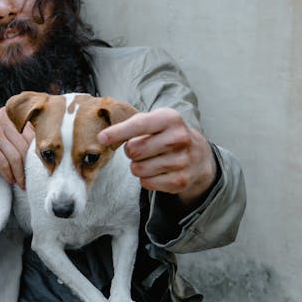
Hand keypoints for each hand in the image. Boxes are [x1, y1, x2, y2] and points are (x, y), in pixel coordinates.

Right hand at [0, 108, 33, 187]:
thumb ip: (16, 134)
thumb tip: (40, 150)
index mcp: (8, 113)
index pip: (32, 132)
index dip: (38, 151)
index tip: (42, 165)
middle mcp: (2, 118)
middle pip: (25, 146)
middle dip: (30, 165)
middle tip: (32, 178)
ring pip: (17, 156)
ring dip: (20, 173)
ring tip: (22, 182)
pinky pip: (5, 164)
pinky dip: (9, 175)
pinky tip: (10, 180)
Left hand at [98, 107, 217, 205]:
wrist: (199, 156)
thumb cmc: (167, 135)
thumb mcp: (156, 121)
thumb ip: (132, 125)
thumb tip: (103, 137)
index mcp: (171, 118)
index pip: (140, 125)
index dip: (118, 132)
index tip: (102, 138)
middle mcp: (179, 138)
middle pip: (134, 150)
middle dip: (131, 151)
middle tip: (141, 149)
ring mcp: (181, 161)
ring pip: (138, 169)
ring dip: (138, 166)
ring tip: (151, 160)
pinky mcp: (180, 181)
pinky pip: (146, 183)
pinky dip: (146, 179)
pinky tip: (158, 171)